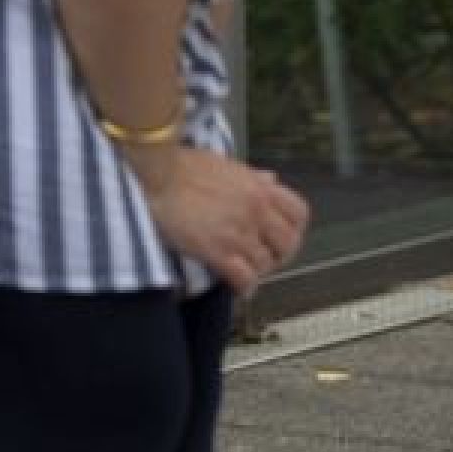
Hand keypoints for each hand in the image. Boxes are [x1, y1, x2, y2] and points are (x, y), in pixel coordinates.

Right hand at [135, 148, 309, 294]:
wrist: (153, 173)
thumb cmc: (180, 166)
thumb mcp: (224, 164)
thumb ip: (252, 176)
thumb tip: (270, 180)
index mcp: (259, 188)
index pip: (299, 213)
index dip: (294, 228)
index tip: (284, 236)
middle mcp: (255, 210)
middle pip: (288, 244)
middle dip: (280, 254)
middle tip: (267, 258)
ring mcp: (239, 232)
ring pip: (266, 264)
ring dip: (258, 270)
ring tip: (246, 270)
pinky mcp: (219, 251)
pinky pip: (245, 278)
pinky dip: (246, 287)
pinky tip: (241, 287)